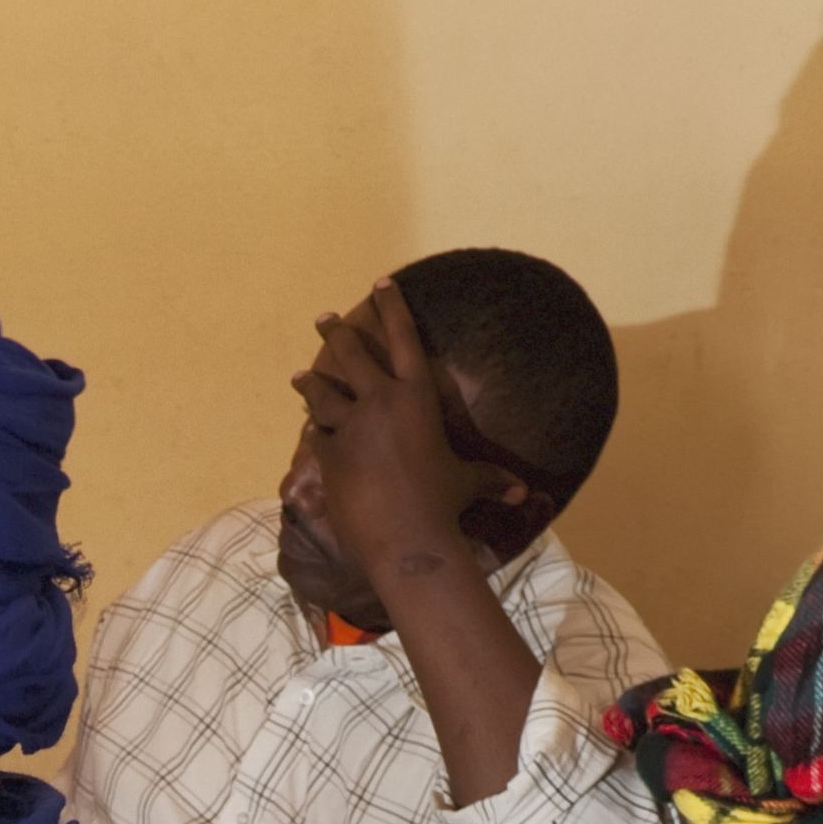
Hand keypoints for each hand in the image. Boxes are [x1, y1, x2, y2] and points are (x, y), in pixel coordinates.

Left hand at [291, 282, 481, 588]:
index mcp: (417, 396)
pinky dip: (314, 431)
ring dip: (310, 381)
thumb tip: (523, 491)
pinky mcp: (328, 454)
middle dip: (335, 332)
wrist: (406, 540)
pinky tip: (309, 428)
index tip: (381, 283)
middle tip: (323, 319)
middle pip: (350, 353)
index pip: (403, 337)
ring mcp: (350, 427)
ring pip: (321, 392)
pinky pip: (316, 435)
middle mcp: (380, 401)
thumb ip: (491, 478)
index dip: (391, 306)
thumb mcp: (468, 484)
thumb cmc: (443, 507)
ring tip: (300, 375)